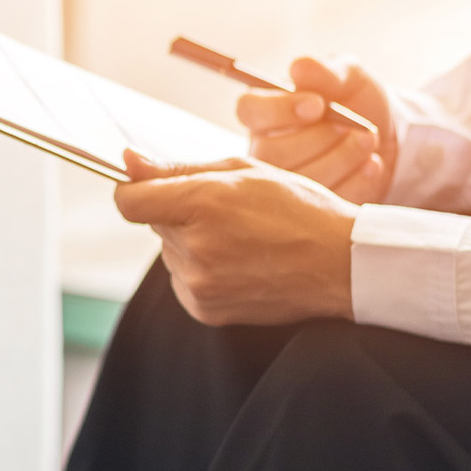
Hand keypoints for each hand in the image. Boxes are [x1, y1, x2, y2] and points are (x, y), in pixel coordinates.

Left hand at [114, 151, 359, 325]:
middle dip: (178, 213)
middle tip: (227, 213)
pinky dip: (201, 270)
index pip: (128, 201)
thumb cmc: (299, 209)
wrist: (342, 265)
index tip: (151, 187)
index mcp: (203, 204)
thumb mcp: (244, 171)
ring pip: (170, 252)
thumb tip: (128, 161)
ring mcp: (199, 284)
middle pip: (154, 224)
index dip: (136, 190)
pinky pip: (183, 280)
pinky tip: (240, 264)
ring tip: (241, 240)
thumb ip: (178, 168)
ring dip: (192, 243)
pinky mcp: (204, 309)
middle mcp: (196, 248)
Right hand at [238, 56, 397, 203]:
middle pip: (273, 153)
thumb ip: (326, 70)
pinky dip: (357, 181)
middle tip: (355, 126)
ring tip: (368, 141)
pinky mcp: (311, 209)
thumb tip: (299, 68)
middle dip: (321, 138)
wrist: (390, 136)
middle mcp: (266, 150)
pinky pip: (327, 200)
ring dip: (342, 158)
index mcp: (266, 114)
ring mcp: (285, 184)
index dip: (279, 110)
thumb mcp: (349, 77)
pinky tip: (371, 165)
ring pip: (300, 181)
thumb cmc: (357, 101)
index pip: (249, 110)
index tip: (317, 105)